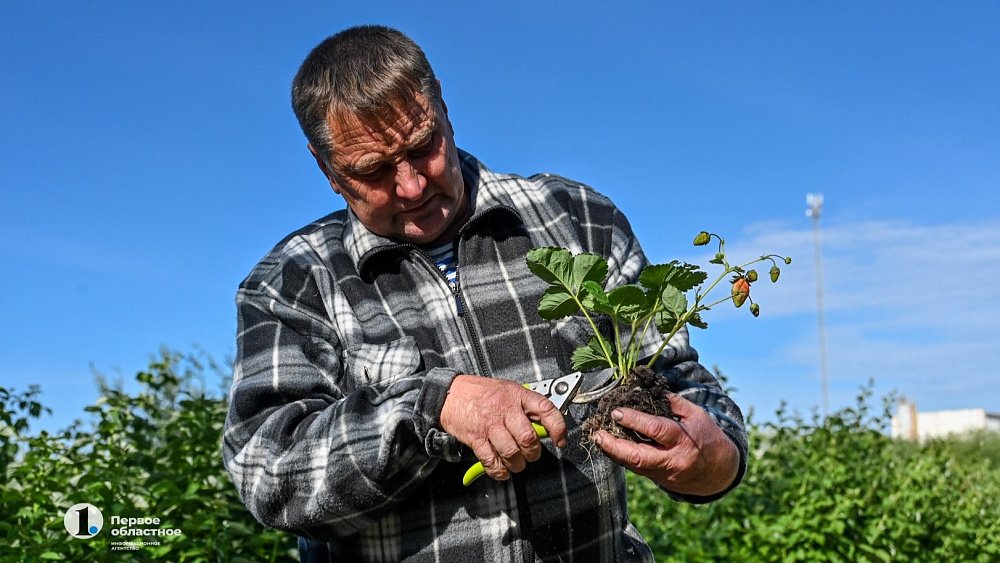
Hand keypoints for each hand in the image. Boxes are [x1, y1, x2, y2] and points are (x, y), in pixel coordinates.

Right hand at [440, 375, 566, 480]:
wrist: (450, 394)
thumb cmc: (482, 393)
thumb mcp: (508, 390)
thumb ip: (526, 406)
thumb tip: (545, 427)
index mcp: (517, 395)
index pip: (546, 409)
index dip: (558, 427)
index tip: (561, 441)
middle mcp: (505, 409)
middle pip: (528, 438)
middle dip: (533, 453)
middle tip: (531, 454)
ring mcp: (489, 424)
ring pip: (512, 453)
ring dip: (517, 464)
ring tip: (516, 463)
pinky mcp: (476, 438)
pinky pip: (492, 461)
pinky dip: (499, 471)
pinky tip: (501, 469)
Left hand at [594, 393, 738, 496]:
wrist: (719, 472)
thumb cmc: (707, 437)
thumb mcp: (697, 415)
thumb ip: (673, 402)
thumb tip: (648, 390)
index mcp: (684, 440)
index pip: (656, 430)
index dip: (634, 420)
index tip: (616, 411)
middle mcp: (673, 459)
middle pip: (639, 457)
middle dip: (614, 446)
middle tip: (598, 434)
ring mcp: (665, 473)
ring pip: (634, 466)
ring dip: (613, 452)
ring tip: (599, 438)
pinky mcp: (659, 480)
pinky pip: (637, 469)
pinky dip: (622, 457)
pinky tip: (611, 446)